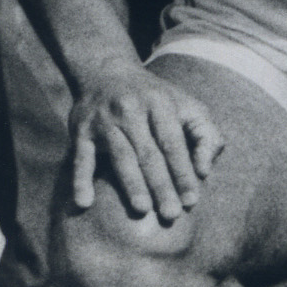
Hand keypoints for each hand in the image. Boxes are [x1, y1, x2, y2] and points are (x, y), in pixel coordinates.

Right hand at [67, 53, 226, 227]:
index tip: (191, 200)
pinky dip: (80, 180)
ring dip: (131, 184)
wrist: (107, 71)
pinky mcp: (81, 130)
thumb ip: (206, 136)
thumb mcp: (188, 107)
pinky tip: (84, 202)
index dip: (183, 172)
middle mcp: (132, 110)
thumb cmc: (157, 99)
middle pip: (148, 153)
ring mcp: (104, 120)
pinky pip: (81, 158)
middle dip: (161, 185)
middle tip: (171, 214)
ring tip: (142, 209)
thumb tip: (205, 170)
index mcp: (161, 104)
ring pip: (120, 156)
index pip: (173, 144)